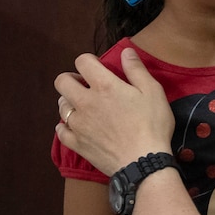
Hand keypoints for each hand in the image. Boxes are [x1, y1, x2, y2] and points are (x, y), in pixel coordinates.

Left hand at [54, 49, 173, 175]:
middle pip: (62, 82)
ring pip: (61, 105)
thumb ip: (137, 69)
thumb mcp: (153, 92)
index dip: (89, 61)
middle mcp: (84, 102)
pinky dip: (66, 126)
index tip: (99, 68)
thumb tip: (126, 51)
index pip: (83, 62)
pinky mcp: (76, 143)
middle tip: (86, 86)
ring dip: (70, 102)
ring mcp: (78, 124)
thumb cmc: (152, 125)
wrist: (143, 163)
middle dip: (71, 79)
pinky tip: (77, 127)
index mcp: (104, 85)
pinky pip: (61, 130)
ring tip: (85, 107)